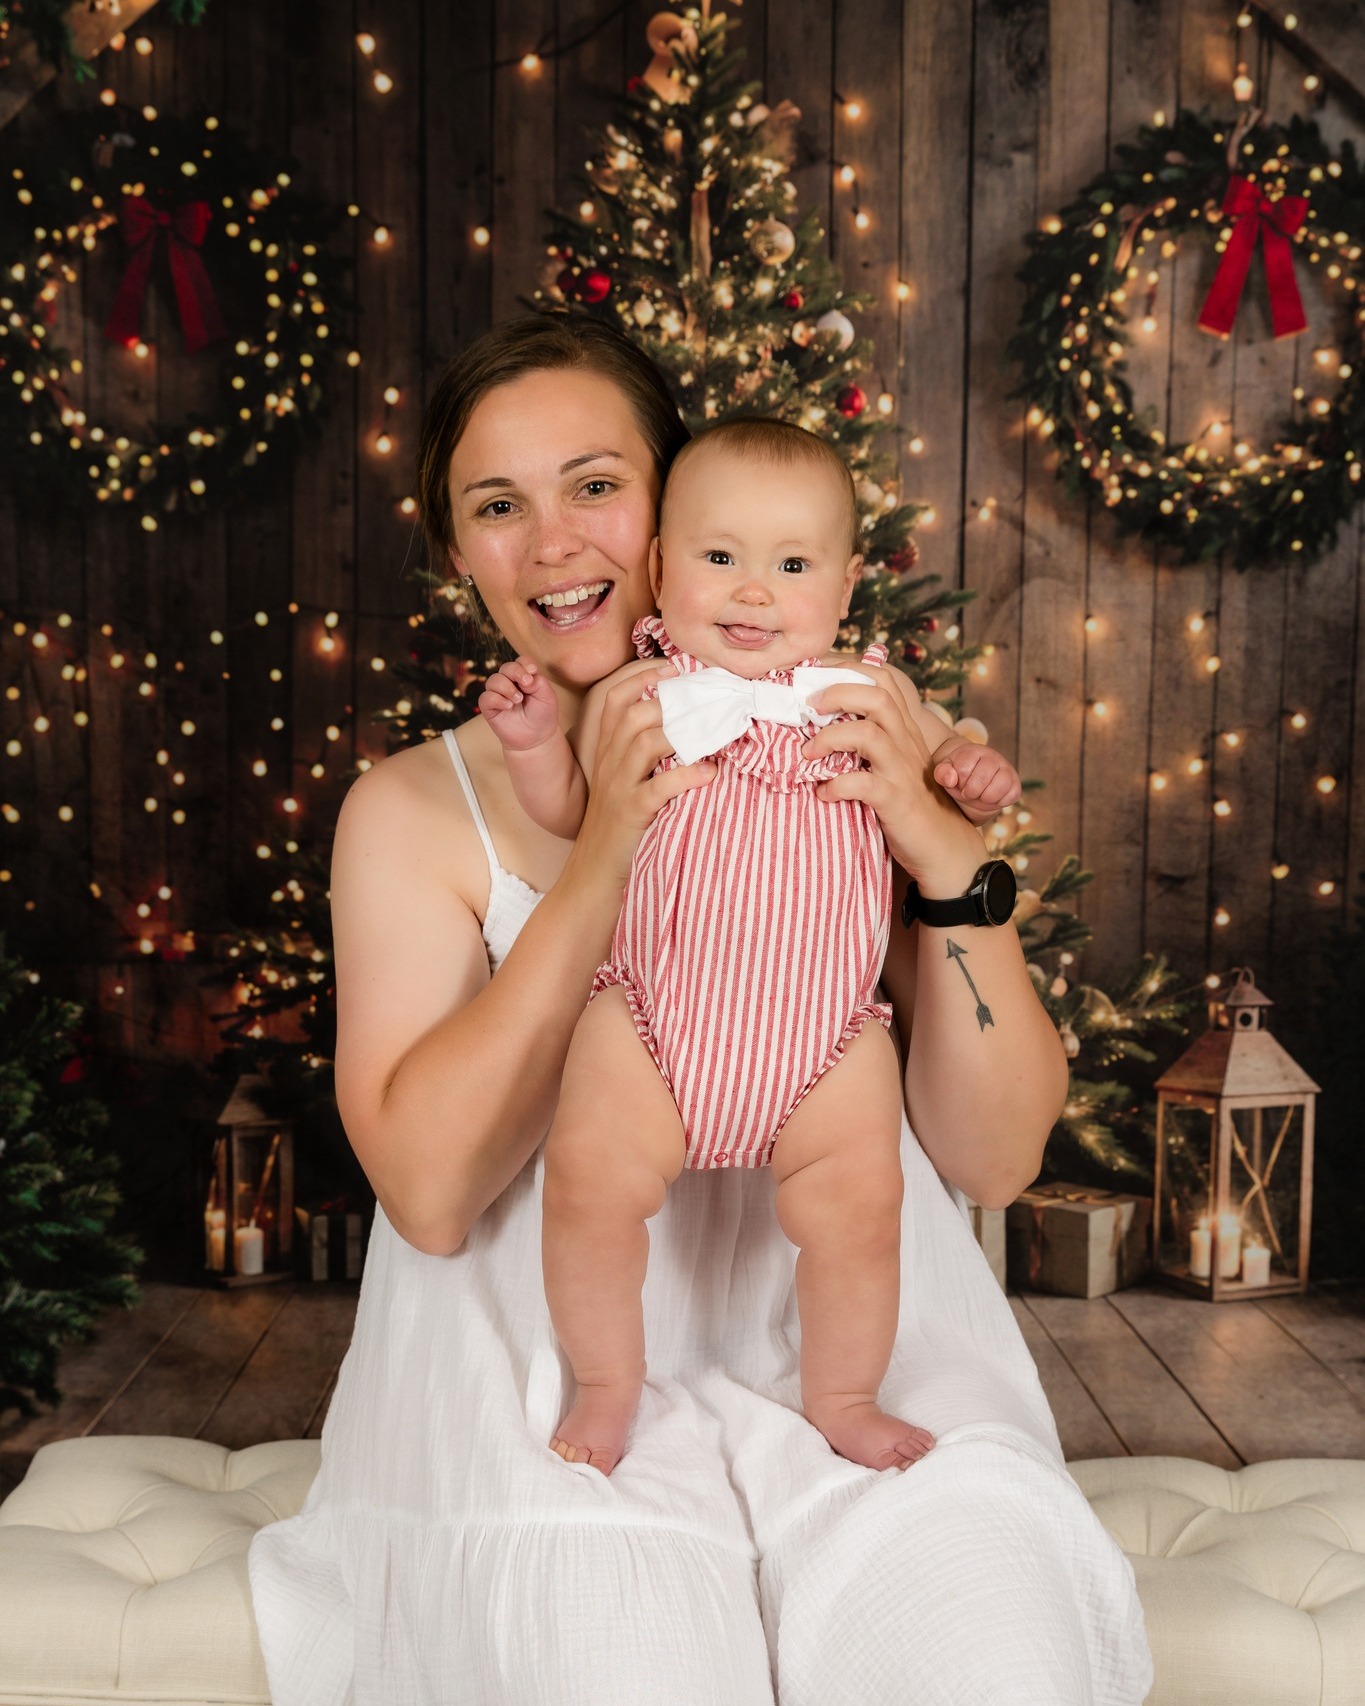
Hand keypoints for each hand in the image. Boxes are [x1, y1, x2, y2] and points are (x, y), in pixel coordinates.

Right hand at [478, 657, 559, 752]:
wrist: (536, 738)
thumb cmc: (542, 715)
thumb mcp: (547, 696)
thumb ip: (538, 682)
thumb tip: (524, 678)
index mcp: (523, 677)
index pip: (520, 662)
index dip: (525, 664)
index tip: (533, 673)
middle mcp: (509, 683)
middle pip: (505, 667)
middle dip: (515, 672)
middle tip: (526, 685)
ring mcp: (498, 695)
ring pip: (493, 680)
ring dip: (507, 688)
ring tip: (518, 700)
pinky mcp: (489, 709)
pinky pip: (485, 698)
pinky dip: (497, 699)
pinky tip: (508, 706)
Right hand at [571, 667, 717, 888]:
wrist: (592, 879)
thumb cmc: (619, 830)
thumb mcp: (625, 784)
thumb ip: (647, 757)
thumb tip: (690, 728)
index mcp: (608, 751)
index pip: (616, 697)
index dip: (644, 674)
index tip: (677, 666)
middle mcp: (609, 762)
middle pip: (634, 711)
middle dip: (674, 698)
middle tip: (710, 695)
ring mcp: (618, 787)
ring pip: (644, 741)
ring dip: (683, 731)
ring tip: (716, 729)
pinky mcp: (630, 814)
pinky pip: (657, 788)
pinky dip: (687, 777)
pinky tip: (710, 774)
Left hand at [801, 676, 986, 894]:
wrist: (943, 845)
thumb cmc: (910, 800)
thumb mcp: (893, 760)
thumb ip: (870, 737)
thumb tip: (821, 718)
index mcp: (903, 729)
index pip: (885, 681)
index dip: (849, 669)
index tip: (816, 678)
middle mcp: (905, 742)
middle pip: (878, 697)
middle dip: (837, 693)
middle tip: (808, 708)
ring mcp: (902, 770)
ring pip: (868, 734)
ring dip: (830, 738)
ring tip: (808, 753)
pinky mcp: (896, 801)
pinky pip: (863, 784)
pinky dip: (836, 786)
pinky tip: (824, 793)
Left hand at [931, 737, 1021, 821]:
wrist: (974, 790)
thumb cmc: (958, 780)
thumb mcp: (945, 775)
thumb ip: (942, 773)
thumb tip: (951, 779)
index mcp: (973, 751)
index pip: (963, 769)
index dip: (958, 782)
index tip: (958, 783)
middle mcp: (993, 757)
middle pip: (982, 778)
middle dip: (971, 791)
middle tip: (968, 792)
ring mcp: (1007, 769)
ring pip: (999, 787)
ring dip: (985, 798)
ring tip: (980, 795)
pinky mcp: (1016, 784)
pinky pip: (1011, 796)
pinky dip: (999, 802)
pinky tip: (991, 798)